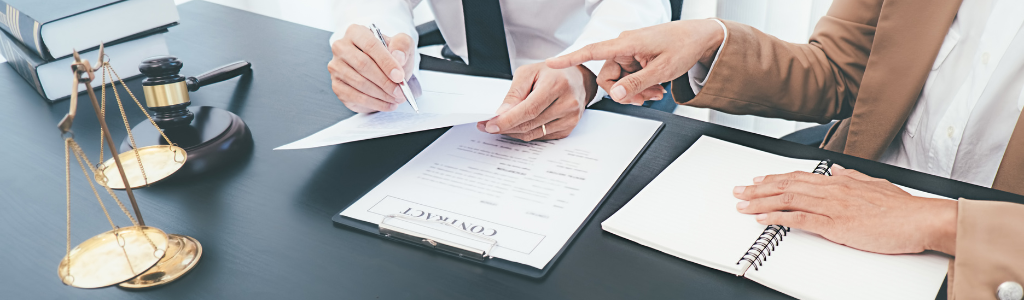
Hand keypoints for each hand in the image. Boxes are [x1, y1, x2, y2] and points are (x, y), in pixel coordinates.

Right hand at [328, 24, 414, 112]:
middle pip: (363, 65)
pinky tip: (387, 104)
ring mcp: (336, 67)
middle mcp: (341, 47)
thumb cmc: (391, 55)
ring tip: (396, 98)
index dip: (386, 62)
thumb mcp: (402, 44)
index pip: (370, 46)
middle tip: (400, 91)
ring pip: (359, 83)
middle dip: (385, 81)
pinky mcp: (337, 85)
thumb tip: (398, 56)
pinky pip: (354, 97)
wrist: (383, 70)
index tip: (400, 76)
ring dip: (381, 94)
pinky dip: (374, 103)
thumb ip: (402, 45)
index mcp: (356, 32)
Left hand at [476, 62, 596, 140]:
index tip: (490, 125)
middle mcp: (567, 103)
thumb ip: (514, 93)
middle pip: (530, 124)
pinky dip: (526, 133)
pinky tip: (518, 125)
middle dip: (505, 127)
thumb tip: (501, 114)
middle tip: (488, 126)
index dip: (508, 120)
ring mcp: (570, 118)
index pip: (529, 109)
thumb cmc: (552, 73)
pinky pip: (541, 137)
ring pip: (534, 133)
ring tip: (501, 125)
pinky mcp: (568, 128)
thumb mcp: (529, 72)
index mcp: (557, 85)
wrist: (577, 79)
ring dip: (514, 132)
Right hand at [545, 19, 723, 104]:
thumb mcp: (661, 71)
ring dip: (636, 90)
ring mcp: (630, 52)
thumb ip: (636, 84)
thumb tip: (614, 95)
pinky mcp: (636, 58)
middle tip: (645, 98)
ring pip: (620, 80)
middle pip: (608, 77)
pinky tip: (657, 88)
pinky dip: (641, 85)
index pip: (591, 51)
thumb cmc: (683, 46)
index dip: (570, 59)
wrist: (700, 37)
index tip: (551, 64)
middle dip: (624, 92)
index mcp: (626, 43)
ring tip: (657, 92)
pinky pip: (629, 77)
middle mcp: (624, 46)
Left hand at [732, 166, 957, 254]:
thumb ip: (853, 176)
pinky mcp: (836, 225)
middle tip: (738, 191)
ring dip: (760, 202)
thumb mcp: (875, 184)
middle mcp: (832, 190)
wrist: (921, 220)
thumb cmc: (903, 208)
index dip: (775, 178)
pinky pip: (799, 219)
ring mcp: (832, 207)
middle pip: (786, 186)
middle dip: (758, 189)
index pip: (799, 176)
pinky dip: (776, 218)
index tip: (757, 180)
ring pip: (787, 200)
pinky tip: (761, 219)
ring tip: (742, 204)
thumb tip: (837, 169)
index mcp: (841, 181)